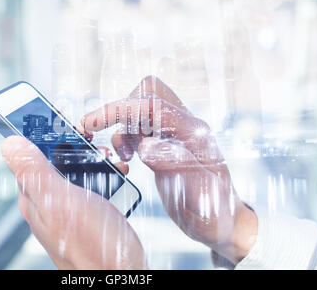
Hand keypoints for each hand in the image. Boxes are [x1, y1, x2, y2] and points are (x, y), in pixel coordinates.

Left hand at [1, 136, 146, 268]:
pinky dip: (107, 173)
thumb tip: (9, 143)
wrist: (119, 272)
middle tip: (89, 138)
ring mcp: (71, 206)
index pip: (27, 153)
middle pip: (54, 157)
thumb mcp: (59, 199)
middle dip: (72, 143)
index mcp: (35, 195)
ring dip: (93, 157)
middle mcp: (50, 200)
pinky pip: (95, 183)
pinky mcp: (91, 210)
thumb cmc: (89, 243)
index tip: (52, 113)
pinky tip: (116, 174)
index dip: (37, 130)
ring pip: (77, 169)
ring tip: (108, 158)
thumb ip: (34, 170)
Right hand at [82, 76, 256, 264]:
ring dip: (122, 125)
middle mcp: (185, 127)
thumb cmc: (214, 210)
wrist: (222, 221)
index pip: (154, 107)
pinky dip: (126, 136)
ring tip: (121, 153)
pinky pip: (141, 128)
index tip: (94, 122)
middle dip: (120, 108)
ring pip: (142, 110)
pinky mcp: (165, 145)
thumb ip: (174, 165)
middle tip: (98, 130)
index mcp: (194, 134)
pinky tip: (127, 156)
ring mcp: (175, 135)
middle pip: (149, 95)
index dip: (121, 109)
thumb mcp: (198, 193)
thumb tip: (145, 145)